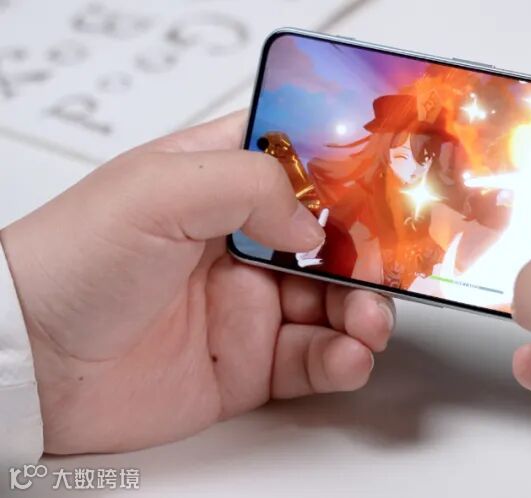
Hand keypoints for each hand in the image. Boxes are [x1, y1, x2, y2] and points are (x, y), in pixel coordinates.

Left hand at [0, 112, 395, 453]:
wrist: (29, 366)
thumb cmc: (69, 263)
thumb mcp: (157, 190)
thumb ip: (249, 184)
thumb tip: (315, 224)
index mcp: (217, 184)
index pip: (301, 162)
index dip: (348, 171)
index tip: (386, 185)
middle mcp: (240, 243)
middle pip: (334, 239)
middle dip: (371, 251)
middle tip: (386, 266)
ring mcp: (248, 305)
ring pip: (337, 302)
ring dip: (367, 308)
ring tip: (368, 320)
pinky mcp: (250, 365)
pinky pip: (317, 360)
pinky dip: (344, 358)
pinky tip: (348, 354)